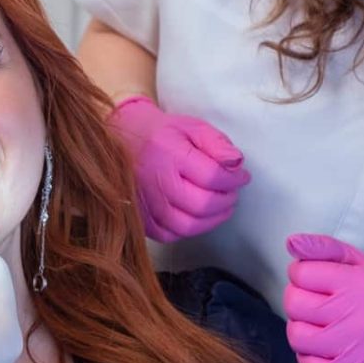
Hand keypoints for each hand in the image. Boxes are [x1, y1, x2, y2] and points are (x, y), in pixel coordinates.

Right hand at [107, 96, 249, 241]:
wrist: (121, 140)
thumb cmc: (161, 134)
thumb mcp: (191, 127)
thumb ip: (217, 143)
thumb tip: (237, 163)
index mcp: (169, 153)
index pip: (212, 176)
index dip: (234, 180)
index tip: (241, 177)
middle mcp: (154, 181)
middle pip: (202, 204)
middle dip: (226, 200)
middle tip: (231, 192)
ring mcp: (144, 204)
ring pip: (187, 226)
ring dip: (212, 220)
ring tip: (219, 207)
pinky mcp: (139, 218)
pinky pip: (169, 235)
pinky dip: (188, 229)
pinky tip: (195, 216)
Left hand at [284, 233, 363, 362]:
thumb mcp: (359, 263)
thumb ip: (324, 248)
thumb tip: (291, 242)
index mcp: (359, 283)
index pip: (301, 273)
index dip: (301, 275)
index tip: (315, 281)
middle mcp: (359, 315)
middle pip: (294, 304)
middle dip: (298, 301)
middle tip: (316, 304)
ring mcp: (356, 347)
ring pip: (297, 336)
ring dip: (301, 329)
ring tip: (319, 325)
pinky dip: (309, 356)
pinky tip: (323, 348)